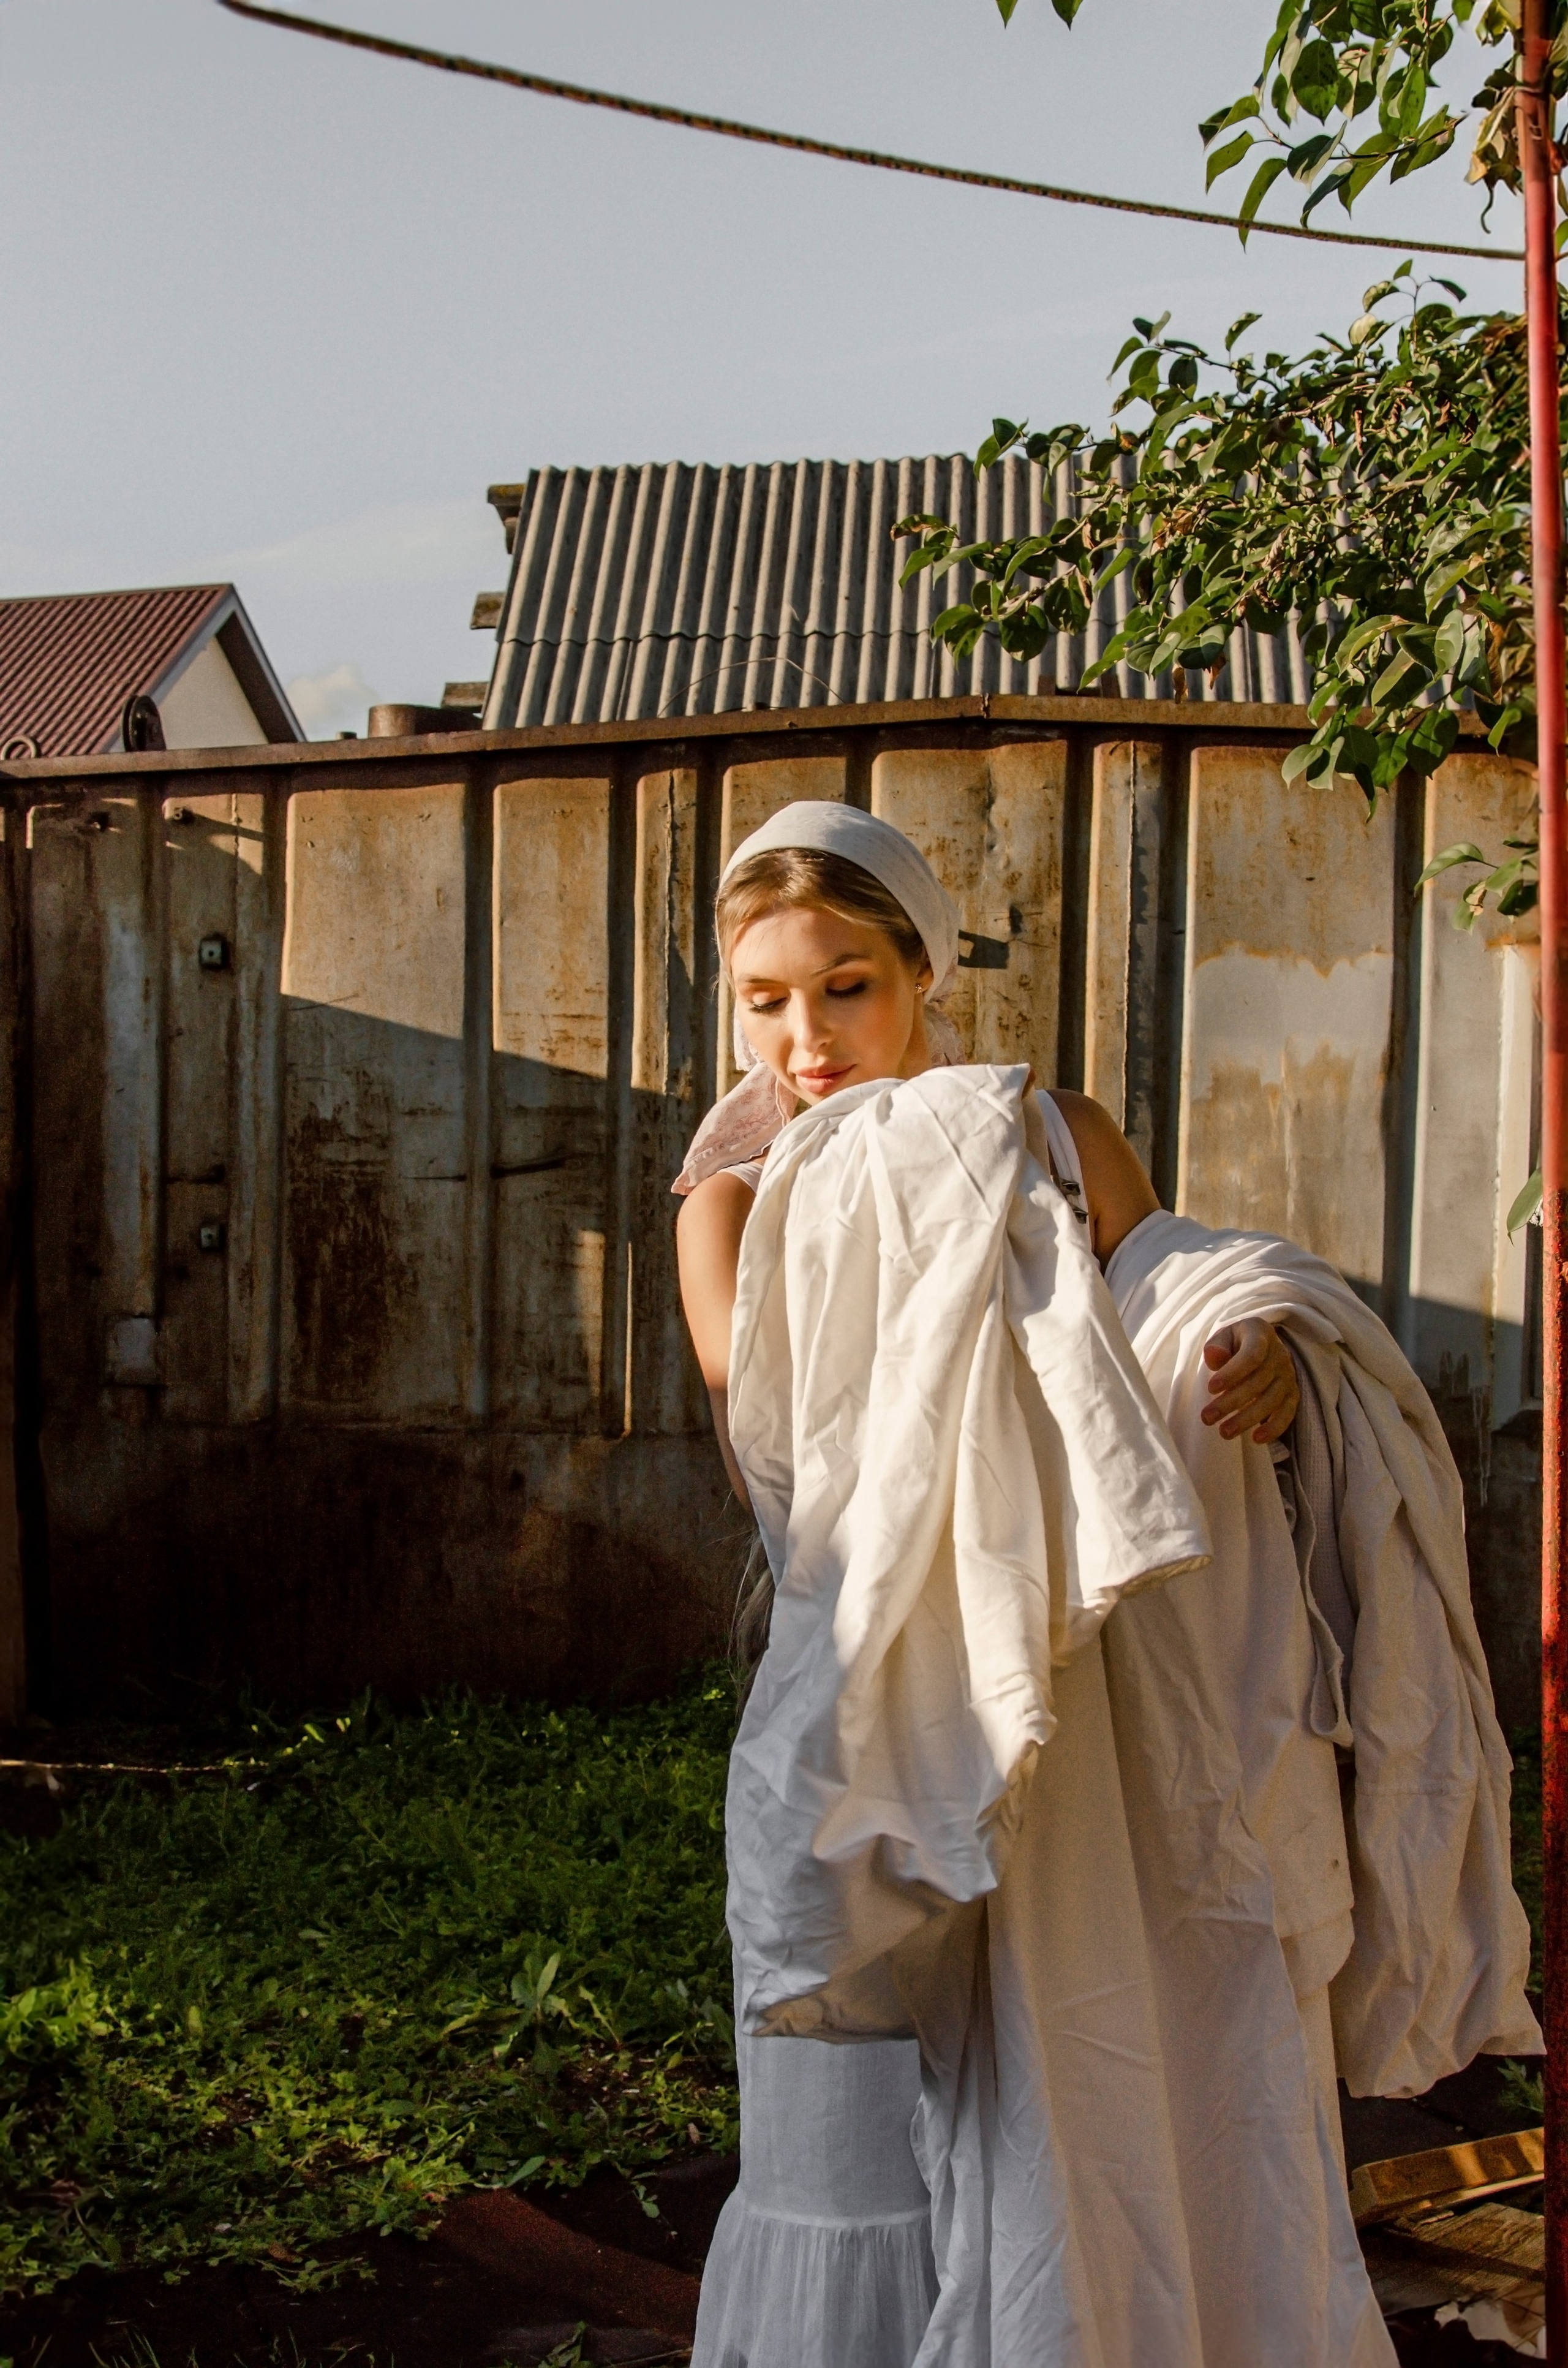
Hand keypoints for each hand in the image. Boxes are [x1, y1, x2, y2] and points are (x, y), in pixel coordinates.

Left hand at [1200, 1318, 1298, 1443]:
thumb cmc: (1234, 1343)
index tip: (1210, 1389)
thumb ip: (1217, 1346)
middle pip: (1258, 1382)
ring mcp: (1288, 1375)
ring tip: (1224, 1432)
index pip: (1251, 1355)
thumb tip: (1214, 1357)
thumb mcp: (1222, 1337)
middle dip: (1231, 1402)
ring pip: (1270, 1400)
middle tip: (1207, 1418)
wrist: (1258, 1346)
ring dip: (1247, 1419)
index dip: (1232, 1373)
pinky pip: (1287, 1413)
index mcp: (1260, 1334)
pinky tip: (1256, 1439)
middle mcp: (1279, 1355)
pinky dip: (1274, 1428)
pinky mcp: (1292, 1394)